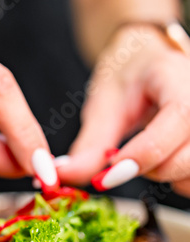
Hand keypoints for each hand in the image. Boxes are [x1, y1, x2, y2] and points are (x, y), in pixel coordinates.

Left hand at [57, 25, 189, 196]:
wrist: (148, 60)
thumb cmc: (128, 76)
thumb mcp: (104, 105)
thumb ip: (89, 145)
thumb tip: (63, 176)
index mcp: (178, 79)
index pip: (178, 118)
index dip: (144, 153)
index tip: (108, 174)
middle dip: (151, 170)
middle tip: (123, 161)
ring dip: (166, 178)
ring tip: (144, 158)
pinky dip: (178, 181)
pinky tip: (160, 164)